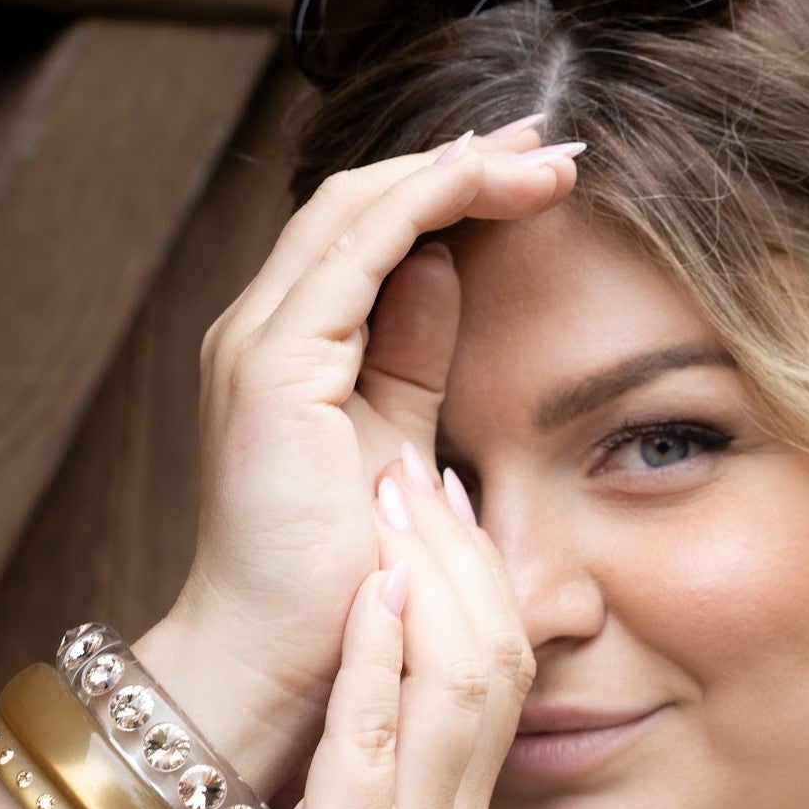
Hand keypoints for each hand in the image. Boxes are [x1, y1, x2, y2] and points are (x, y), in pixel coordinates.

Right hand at [161, 120, 578, 800]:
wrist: (279, 664)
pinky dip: (421, 205)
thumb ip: (410, 364)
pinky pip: (354, 253)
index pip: (369, 238)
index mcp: (290, 353)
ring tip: (539, 156)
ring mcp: (259, 346)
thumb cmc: (335, 581)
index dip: (448, 194)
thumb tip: (444, 276)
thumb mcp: (391, 449)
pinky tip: (487, 184)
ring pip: (356, 211)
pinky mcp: (273, 371)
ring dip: (451, 170)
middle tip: (549, 145)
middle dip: (460, 164)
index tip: (534, 180)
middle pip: (361, 206)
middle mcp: (262, 334)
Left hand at [206, 448, 534, 808]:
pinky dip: (382, 662)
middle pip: (492, 658)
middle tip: (433, 472)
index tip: (448, 518)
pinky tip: (374, 591)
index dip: (477, 590)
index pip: (492, 681)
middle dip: (465, 557)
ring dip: (433, 580)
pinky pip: (381, 747)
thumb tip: (369, 758)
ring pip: (455, 683)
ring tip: (407, 492)